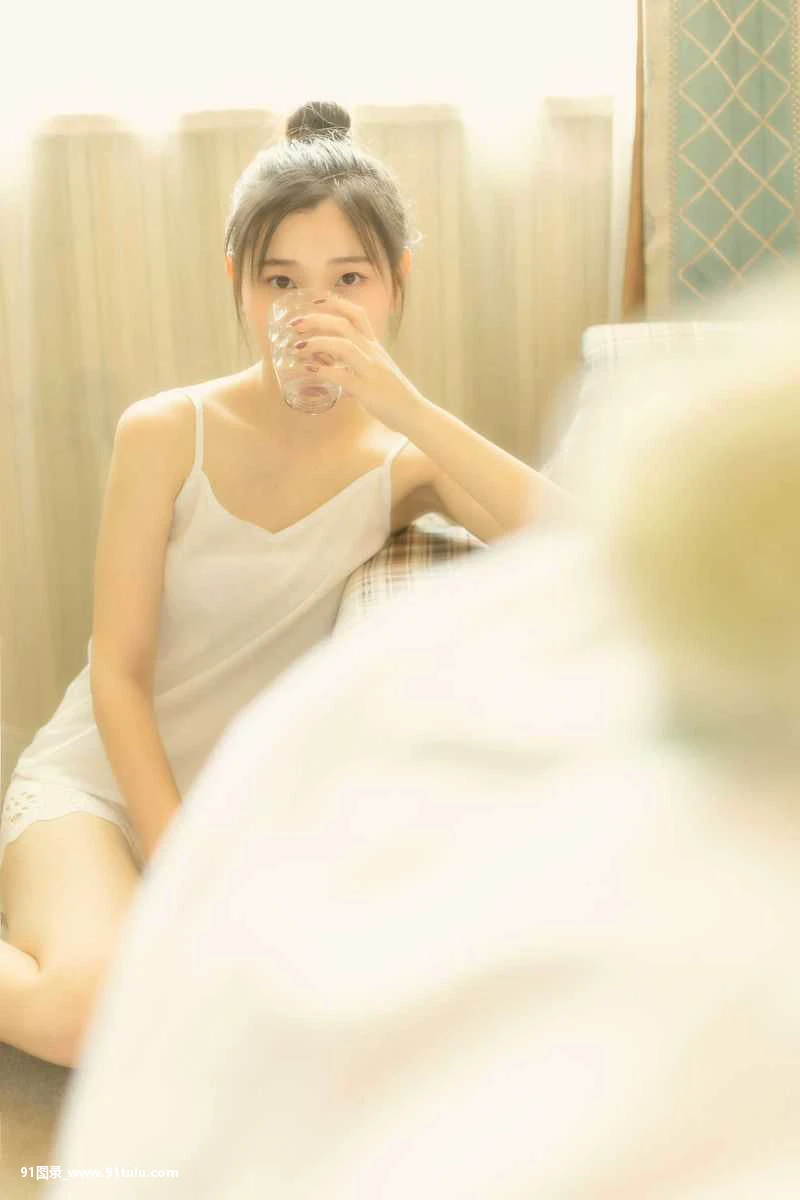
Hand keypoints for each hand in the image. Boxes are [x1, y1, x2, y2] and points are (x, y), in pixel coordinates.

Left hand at [286, 294, 423, 430]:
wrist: (413, 413)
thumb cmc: (392, 395)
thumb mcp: (372, 373)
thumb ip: (348, 368)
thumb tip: (323, 369)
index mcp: (374, 346)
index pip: (356, 314)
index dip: (334, 303)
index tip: (313, 300)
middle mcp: (373, 353)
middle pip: (344, 324)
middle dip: (317, 320)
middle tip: (294, 324)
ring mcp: (371, 370)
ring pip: (344, 345)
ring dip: (318, 343)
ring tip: (298, 347)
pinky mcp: (368, 390)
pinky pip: (343, 376)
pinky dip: (324, 372)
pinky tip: (310, 371)